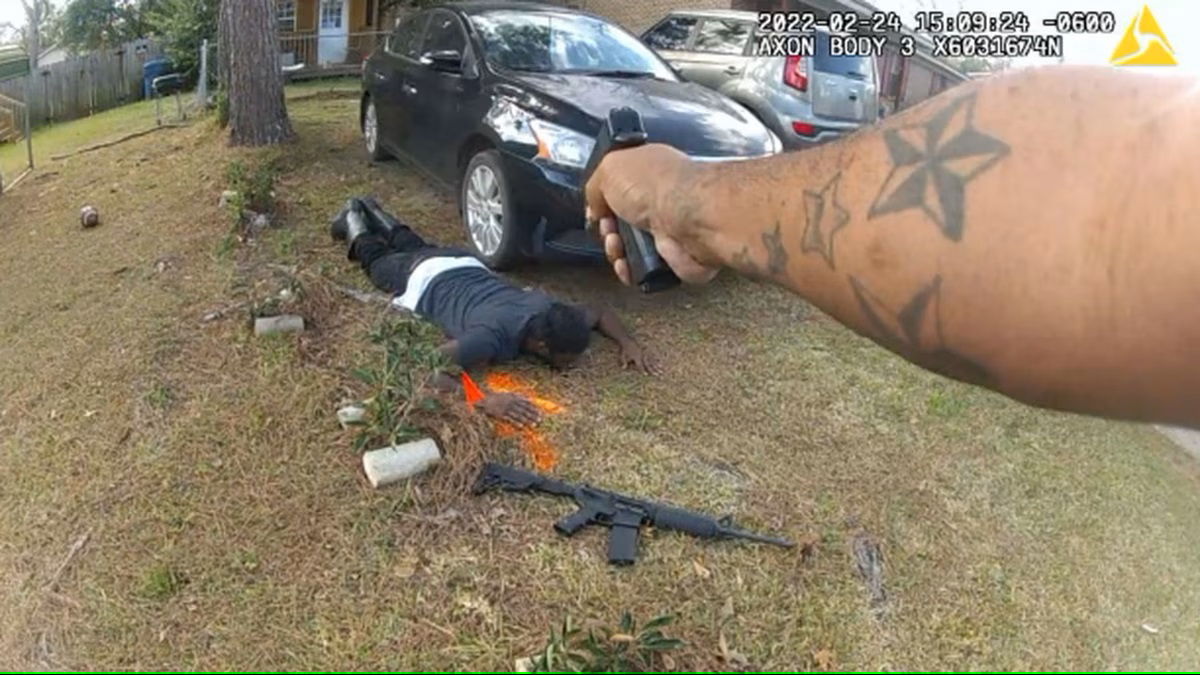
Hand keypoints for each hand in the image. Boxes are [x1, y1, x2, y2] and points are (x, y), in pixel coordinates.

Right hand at [477, 392, 541, 426]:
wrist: (484, 398)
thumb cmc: (497, 397)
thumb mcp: (508, 394)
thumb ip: (517, 396)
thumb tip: (528, 399)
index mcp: (513, 397)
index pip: (526, 402)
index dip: (533, 407)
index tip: (540, 412)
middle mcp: (511, 402)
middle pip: (524, 409)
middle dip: (533, 414)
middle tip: (540, 420)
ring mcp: (506, 408)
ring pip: (519, 415)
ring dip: (527, 420)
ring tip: (534, 425)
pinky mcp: (500, 414)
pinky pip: (509, 419)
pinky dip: (516, 423)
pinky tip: (522, 427)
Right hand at [584, 144, 720, 285]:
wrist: (689, 218)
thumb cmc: (657, 185)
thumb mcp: (610, 168)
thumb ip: (596, 186)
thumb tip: (595, 207)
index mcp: (650, 173)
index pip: (621, 189)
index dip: (603, 202)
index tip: (597, 208)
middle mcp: (662, 200)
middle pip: (622, 223)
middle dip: (607, 230)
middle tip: (610, 229)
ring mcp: (669, 230)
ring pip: (631, 249)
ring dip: (616, 251)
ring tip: (618, 246)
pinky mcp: (675, 258)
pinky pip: (645, 270)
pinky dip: (631, 271)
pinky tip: (627, 265)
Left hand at [618, 342, 662, 375]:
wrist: (628, 340)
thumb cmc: (625, 349)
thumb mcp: (622, 356)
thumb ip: (624, 362)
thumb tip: (623, 368)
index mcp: (636, 357)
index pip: (640, 365)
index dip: (643, 370)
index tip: (646, 375)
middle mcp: (642, 356)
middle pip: (648, 364)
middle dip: (653, 370)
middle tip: (658, 374)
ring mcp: (645, 353)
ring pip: (652, 360)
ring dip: (657, 365)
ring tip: (661, 369)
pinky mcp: (646, 351)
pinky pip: (652, 356)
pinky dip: (656, 360)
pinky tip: (660, 362)